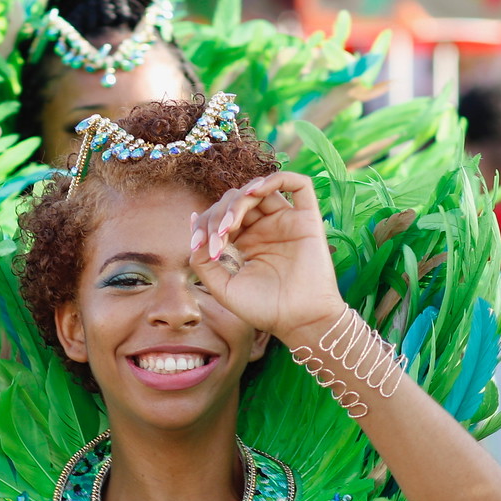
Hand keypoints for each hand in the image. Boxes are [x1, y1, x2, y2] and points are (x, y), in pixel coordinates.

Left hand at [188, 172, 343, 346]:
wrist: (299, 322)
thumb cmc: (264, 309)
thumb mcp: (223, 287)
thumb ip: (203, 262)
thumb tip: (193, 226)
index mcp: (246, 242)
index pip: (220, 216)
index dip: (204, 225)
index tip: (199, 247)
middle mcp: (265, 227)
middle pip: (235, 199)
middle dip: (219, 214)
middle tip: (217, 240)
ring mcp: (286, 221)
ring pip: (259, 189)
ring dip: (239, 199)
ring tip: (230, 224)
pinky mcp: (307, 219)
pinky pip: (298, 184)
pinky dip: (275, 178)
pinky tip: (255, 192)